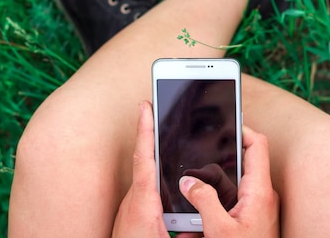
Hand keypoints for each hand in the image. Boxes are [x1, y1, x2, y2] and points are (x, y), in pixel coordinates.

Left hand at [111, 101, 200, 237]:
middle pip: (147, 162)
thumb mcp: (161, 237)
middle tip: (160, 109)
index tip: (145, 104)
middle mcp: (134, 200)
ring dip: (158, 162)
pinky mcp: (130, 215)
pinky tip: (169, 187)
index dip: (145, 129)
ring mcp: (130, 207)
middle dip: (155, 137)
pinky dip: (156, 183)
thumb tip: (199, 219)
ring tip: (168, 139)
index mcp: (143, 202)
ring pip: (148, 179)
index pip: (144, 158)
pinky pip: (146, 192)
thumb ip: (182, 226)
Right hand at [179, 126, 279, 237]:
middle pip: (233, 168)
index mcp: (259, 191)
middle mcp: (260, 196)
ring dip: (204, 202)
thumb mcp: (220, 230)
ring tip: (186, 224)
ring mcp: (254, 208)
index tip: (223, 123)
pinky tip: (191, 233)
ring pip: (225, 191)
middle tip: (189, 179)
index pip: (257, 145)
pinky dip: (208, 216)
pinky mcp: (248, 219)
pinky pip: (225, 208)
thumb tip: (188, 183)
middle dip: (208, 174)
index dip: (241, 129)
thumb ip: (203, 201)